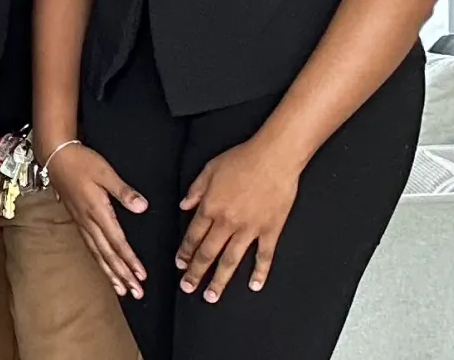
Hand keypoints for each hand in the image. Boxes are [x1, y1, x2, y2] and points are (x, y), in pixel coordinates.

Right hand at [46, 142, 149, 297]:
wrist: (56, 157)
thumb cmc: (81, 162)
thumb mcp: (105, 172)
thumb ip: (124, 191)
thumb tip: (142, 207)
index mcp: (97, 211)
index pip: (117, 242)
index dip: (129, 260)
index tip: (141, 275)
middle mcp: (88, 221)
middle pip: (107, 254)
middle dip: (122, 275)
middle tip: (136, 292)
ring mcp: (81, 222)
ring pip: (97, 253)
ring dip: (110, 273)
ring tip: (121, 289)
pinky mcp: (77, 220)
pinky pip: (90, 246)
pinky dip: (99, 261)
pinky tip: (104, 268)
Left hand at [176, 139, 300, 302]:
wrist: (274, 157)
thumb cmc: (242, 159)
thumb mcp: (209, 170)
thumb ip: (195, 190)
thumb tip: (183, 206)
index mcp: (211, 207)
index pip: (193, 236)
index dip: (185, 253)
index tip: (179, 265)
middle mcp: (228, 222)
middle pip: (208, 253)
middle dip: (196, 273)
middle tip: (188, 287)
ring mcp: (250, 229)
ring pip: (231, 260)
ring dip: (220, 280)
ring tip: (211, 296)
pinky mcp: (271, 230)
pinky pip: (264, 256)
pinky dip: (260, 272)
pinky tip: (253, 285)